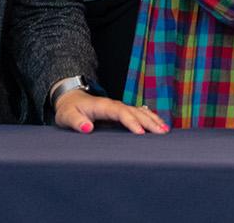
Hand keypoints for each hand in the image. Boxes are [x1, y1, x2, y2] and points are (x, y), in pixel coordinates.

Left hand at [54, 89, 169, 134]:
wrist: (72, 99)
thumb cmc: (69, 110)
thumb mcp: (67, 117)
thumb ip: (77, 122)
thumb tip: (88, 128)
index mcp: (104, 106)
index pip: (121, 113)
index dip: (131, 122)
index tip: (140, 133)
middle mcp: (115, 105)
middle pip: (136, 112)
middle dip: (149, 122)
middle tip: (162, 133)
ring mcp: (120, 107)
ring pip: (141, 112)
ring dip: (153, 120)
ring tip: (165, 130)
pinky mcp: (122, 112)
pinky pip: (140, 113)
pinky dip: (151, 118)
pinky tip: (160, 123)